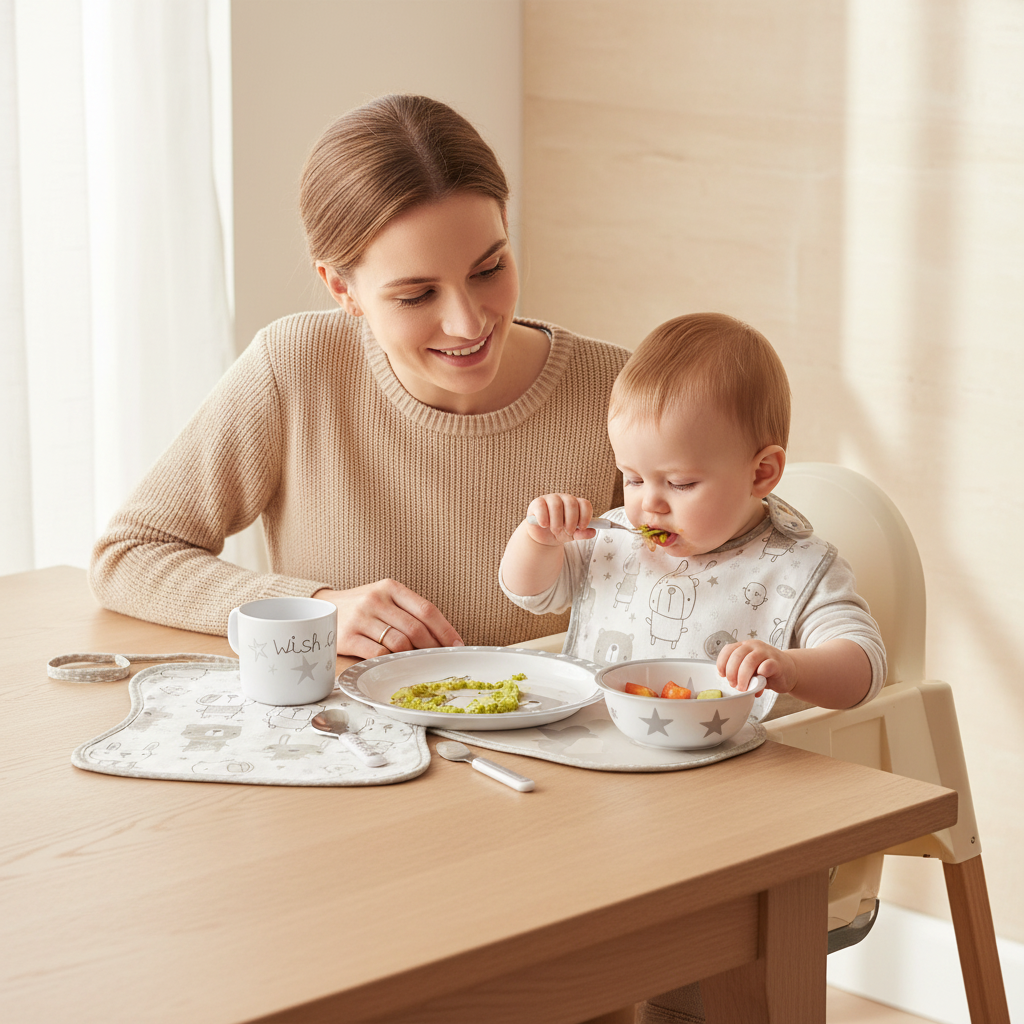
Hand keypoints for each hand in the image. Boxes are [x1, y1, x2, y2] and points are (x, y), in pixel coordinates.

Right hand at [313, 580, 463, 659]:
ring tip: (419, 663)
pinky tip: (395, 664)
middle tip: (441, 659)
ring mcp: (361, 618)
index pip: (427, 609)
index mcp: (391, 588)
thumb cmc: (362, 607)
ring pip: (399, 643)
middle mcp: (376, 599)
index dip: (445, 630)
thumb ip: (409, 612)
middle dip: (433, 648)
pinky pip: (378, 654)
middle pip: (416, 629)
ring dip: (414, 656)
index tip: (457, 645)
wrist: (321, 608)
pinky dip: (391, 661)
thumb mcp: (385, 598)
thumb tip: (442, 637)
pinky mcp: (348, 637)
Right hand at [525, 493, 595, 545]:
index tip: (582, 527)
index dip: (585, 516)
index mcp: (575, 504)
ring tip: (556, 531)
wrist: (542, 537)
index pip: (584, 504)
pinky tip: (544, 525)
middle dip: (571, 520)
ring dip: (557, 522)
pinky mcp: (537, 503)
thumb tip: (592, 532)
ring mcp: (550, 499)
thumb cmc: (559, 532)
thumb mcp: (572, 535)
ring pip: (556, 505)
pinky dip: (544, 518)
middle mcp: (564, 499)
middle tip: (568, 531)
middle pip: (571, 503)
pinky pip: (541, 507)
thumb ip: (582, 534)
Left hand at [717, 639, 796, 693]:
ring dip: (743, 676)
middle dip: (732, 672)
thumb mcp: (750, 670)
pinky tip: (759, 682)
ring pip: (749, 661)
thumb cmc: (766, 671)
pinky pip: (767, 665)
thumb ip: (740, 673)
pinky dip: (760, 673)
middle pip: (737, 656)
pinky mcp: (777, 663)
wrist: (789, 671)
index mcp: (745, 646)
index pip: (728, 649)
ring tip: (743, 688)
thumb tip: (732, 684)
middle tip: (733, 685)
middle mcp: (754, 646)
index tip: (722, 675)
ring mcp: (767, 653)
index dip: (722, 663)